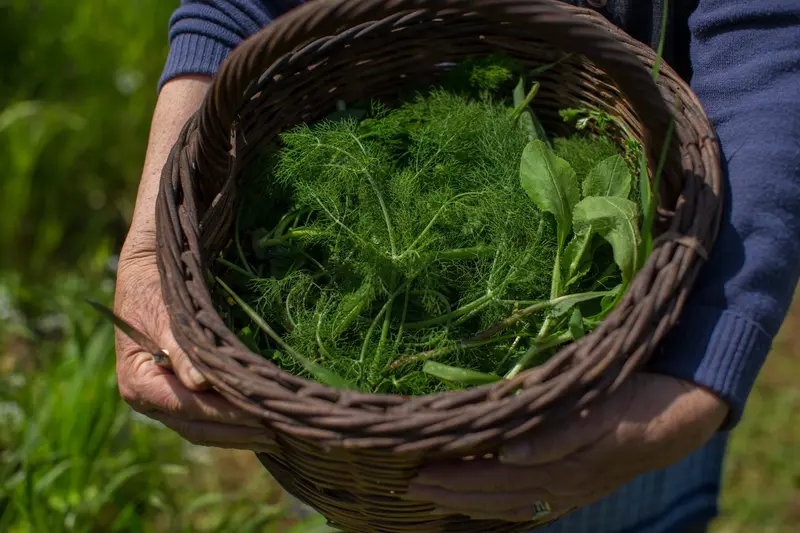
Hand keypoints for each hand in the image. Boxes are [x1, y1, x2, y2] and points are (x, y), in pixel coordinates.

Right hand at [114, 246, 275, 452]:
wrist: (147, 274)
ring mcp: (165, 401)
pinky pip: (208, 418)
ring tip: (277, 434)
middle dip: (238, 431)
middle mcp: (149, 400)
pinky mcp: (181, 395)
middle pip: (197, 427)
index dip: (224, 415)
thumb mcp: (165, 315)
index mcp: (138, 383)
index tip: (259, 415)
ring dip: (239, 434)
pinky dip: (234, 424)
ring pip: (204, 429)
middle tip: (279, 432)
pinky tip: (262, 425)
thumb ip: (181, 351)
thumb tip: (199, 385)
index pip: (187, 408)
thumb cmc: (155, 290)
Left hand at [404, 372, 727, 521]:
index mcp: (563, 467)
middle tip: (408, 486)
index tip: (416, 469)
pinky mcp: (576, 486)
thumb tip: (508, 454)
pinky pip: (528, 504)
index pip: (495, 477)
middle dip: (450, 492)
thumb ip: (554, 436)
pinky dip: (497, 507)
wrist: (683, 413)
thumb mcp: (598, 412)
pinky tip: (478, 505)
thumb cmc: (636, 401)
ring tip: (430, 496)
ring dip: (467, 502)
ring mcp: (569, 490)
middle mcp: (562, 486)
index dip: (455, 475)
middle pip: (495, 495)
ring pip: (507, 504)